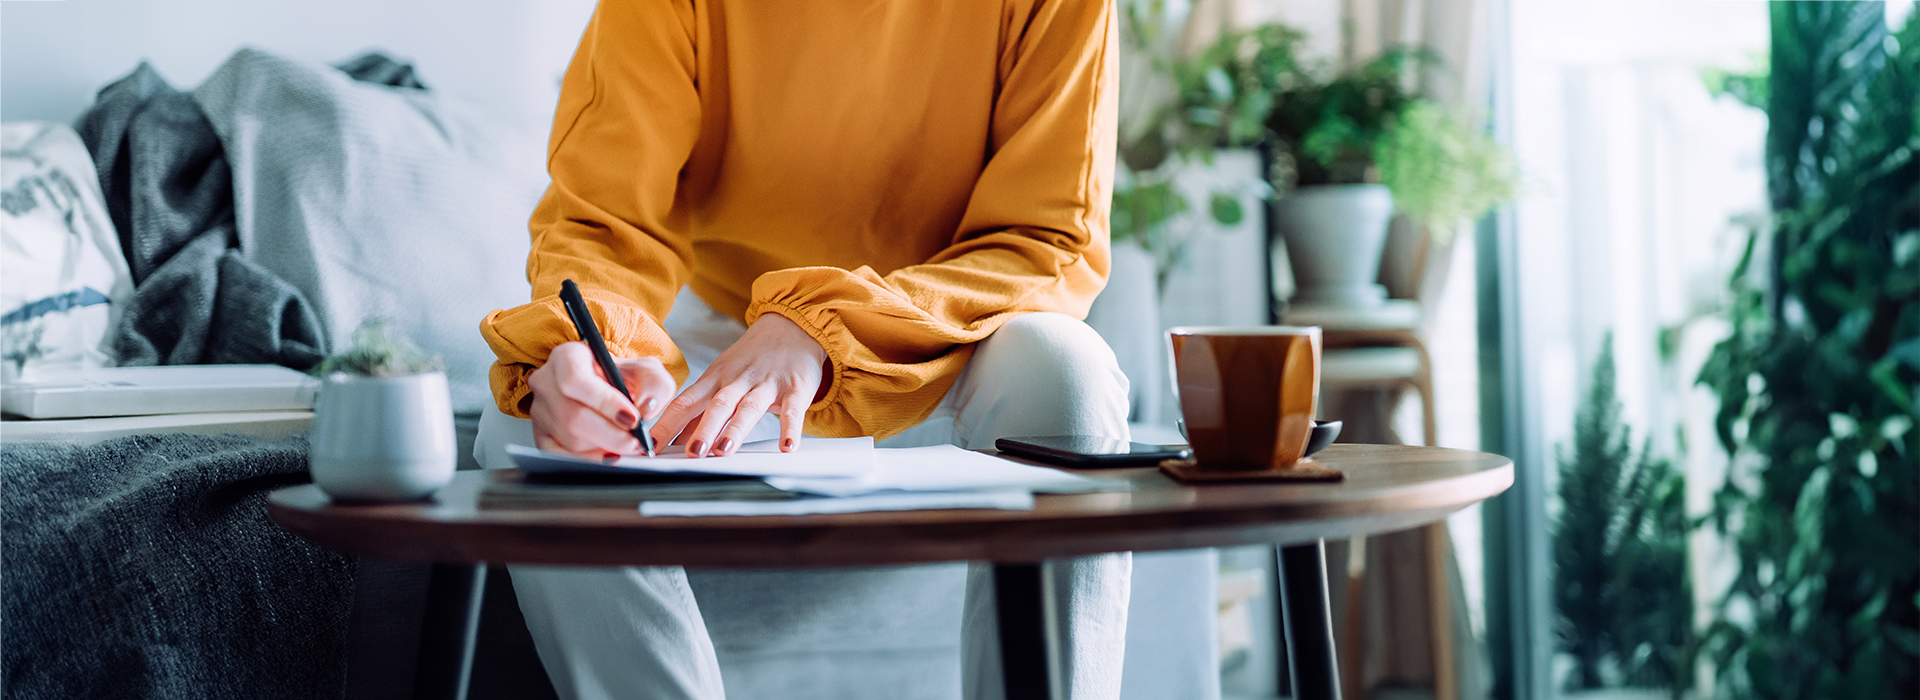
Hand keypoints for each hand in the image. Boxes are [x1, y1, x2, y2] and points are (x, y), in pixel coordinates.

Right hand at [527, 342, 677, 457]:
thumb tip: (646, 408)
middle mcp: (546, 382)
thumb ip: (654, 384)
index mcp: (567, 357)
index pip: (576, 380)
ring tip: (627, 446)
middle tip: (636, 443)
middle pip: (572, 416)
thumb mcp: (645, 370)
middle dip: (611, 435)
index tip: (633, 418)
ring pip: (568, 439)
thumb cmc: (621, 377)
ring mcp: (539, 410)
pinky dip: (587, 461)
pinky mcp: (540, 434)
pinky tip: (608, 457)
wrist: (606, 387)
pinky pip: (560, 456)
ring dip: (603, 448)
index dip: (605, 403)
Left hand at [650, 313, 827, 456]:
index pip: (685, 402)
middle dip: (703, 429)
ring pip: (749, 406)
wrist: (793, 327)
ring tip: (725, 450)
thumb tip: (674, 442)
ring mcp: (766, 383)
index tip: (651, 447)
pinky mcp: (795, 388)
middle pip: (717, 405)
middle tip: (691, 453)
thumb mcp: (721, 379)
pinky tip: (787, 446)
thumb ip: (700, 412)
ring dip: (736, 428)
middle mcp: (737, 380)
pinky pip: (792, 410)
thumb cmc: (752, 360)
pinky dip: (790, 428)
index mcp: (715, 379)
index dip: (667, 424)